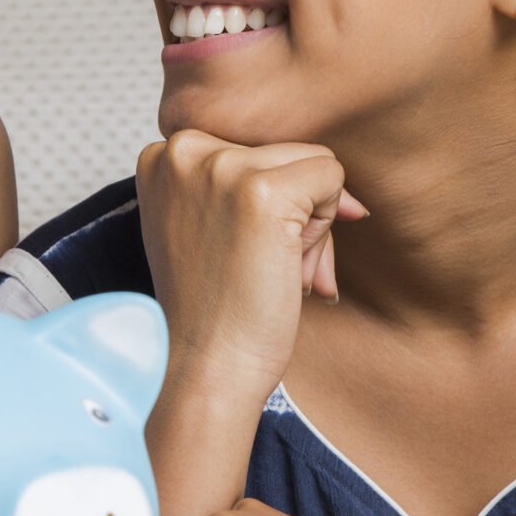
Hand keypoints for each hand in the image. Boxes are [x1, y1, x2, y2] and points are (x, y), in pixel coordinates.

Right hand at [135, 131, 367, 399]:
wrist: (207, 367)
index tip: (247, 251)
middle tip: (264, 268)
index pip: (253, 147)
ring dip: (311, 222)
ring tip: (275, 270)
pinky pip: (332, 178)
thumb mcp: (210, 226)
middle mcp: (183, 149)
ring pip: (313, 164)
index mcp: (163, 155)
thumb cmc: (215, 309)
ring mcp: (220, 167)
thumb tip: (352, 199)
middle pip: (285, 151)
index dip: (270, 201)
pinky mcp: (260, 190)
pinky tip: (289, 268)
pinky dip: (326, 228)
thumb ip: (251, 187)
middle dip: (295, 211)